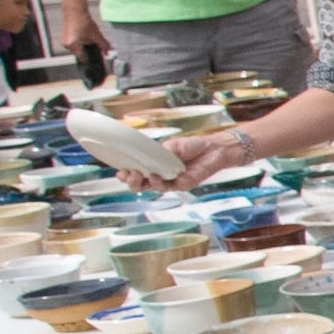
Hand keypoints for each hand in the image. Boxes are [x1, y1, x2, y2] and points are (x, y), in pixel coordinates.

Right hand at [62, 6, 106, 54]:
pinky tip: (84, 34)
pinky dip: (80, 40)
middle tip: (94, 42)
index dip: (91, 58)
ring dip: (84, 45)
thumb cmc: (84, 21)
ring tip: (88, 36)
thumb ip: (103, 46)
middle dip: (88, 49)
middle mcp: (66, 45)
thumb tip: (107, 53)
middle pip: (80, 52)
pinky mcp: (65, 37)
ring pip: (77, 47)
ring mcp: (64, 41)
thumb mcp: (96, 35)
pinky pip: (74, 43)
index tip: (96, 58)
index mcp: (72, 46)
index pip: (82, 58)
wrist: (75, 10)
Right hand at [129, 133, 244, 191]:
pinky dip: (161, 182)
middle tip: (128, 175)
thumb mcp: (171, 145)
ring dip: (144, 182)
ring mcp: (171, 182)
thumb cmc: (192, 146)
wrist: (213, 149)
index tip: (120, 172)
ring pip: (153, 188)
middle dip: (132, 182)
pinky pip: (169, 187)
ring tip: (139, 174)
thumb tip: (146, 156)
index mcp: (153, 165)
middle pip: (141, 185)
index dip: (126, 174)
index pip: (136, 173)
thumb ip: (158, 152)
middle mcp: (160, 175)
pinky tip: (157, 176)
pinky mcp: (183, 185)